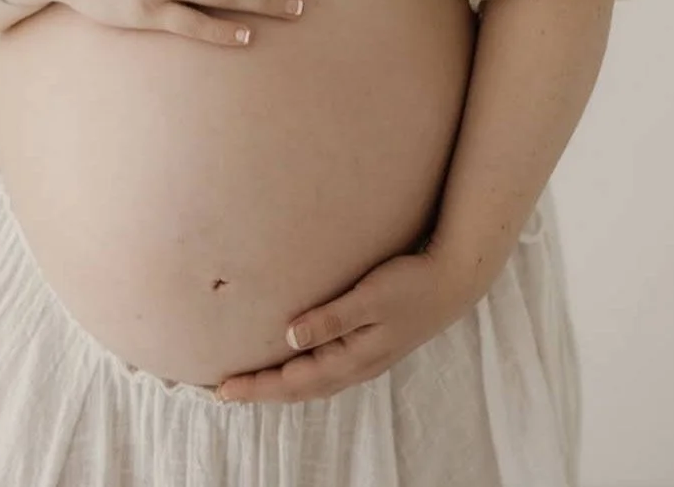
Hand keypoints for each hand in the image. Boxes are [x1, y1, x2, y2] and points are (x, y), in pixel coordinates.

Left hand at [214, 244, 482, 405]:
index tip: (221, 387)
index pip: (292, 381)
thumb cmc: (410, 284)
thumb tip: (288, 336)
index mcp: (351, 358)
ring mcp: (362, 359)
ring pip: (310, 382)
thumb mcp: (370, 297)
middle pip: (297, 388)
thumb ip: (331, 318)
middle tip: (221, 389)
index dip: (256, 386)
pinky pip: (323, 370)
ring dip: (278, 384)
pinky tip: (291, 363)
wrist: (452, 282)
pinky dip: (299, 373)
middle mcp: (354, 366)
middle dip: (259, 390)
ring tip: (249, 382)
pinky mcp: (367, 346)